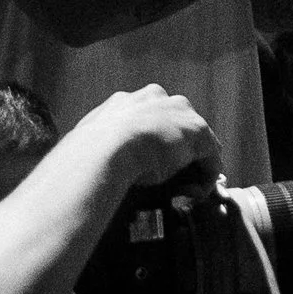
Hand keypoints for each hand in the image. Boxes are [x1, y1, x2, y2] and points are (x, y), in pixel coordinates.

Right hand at [82, 83, 219, 195]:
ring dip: (193, 162)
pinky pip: (210, 156)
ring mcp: (178, 112)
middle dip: (176, 147)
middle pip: (175, 122)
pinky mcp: (198, 132)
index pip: (148, 117)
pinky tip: (197, 195)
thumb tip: (82, 163)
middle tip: (172, 175)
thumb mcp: (91, 145)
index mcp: (127, 102)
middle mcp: (155, 98)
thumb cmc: (88, 152)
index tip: (148, 162)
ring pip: (194, 138)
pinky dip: (207, 176)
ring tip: (187, 188)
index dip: (151, 141)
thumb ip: (98, 148)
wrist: (104, 149)